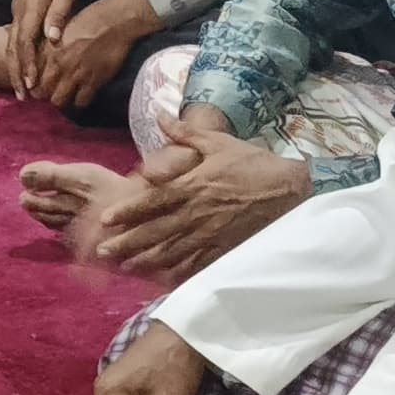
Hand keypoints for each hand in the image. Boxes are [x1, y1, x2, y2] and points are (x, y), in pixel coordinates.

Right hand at [4, 0, 92, 99]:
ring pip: (10, 43)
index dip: (27, 64)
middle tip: (22, 97)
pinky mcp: (18, 9)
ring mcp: (16, 10)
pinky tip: (22, 67)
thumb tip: (53, 38)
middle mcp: (19, 11)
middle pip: (13, 48)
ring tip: (20, 89)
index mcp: (30, 8)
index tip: (31, 85)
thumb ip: (59, 13)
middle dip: (16, 73)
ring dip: (14, 67)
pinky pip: (13, 37)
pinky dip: (15, 55)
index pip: (25, 42)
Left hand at [31, 0, 163, 112]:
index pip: (31, 74)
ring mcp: (76, 75)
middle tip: (51, 91)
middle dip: (44, 93)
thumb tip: (41, 57)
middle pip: (41, 92)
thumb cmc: (91, 18)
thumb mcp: (63, 28)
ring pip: (58, 101)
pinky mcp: (94, 82)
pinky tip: (82, 94)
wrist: (117, 21)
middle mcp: (59, 64)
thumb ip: (50, 45)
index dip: (32, 82)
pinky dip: (80, 100)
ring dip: (61, 99)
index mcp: (49, 48)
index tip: (35, 84)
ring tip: (65, 94)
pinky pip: (80, 102)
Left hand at [87, 122, 313, 282]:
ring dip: (147, 259)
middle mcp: (197, 212)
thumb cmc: (252, 164)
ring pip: (172, 250)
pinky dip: (178, 271)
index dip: (128, 211)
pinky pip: (197, 262)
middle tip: (104, 251)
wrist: (290, 190)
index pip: (153, 201)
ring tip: (126, 266)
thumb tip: (159, 116)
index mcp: (192, 186)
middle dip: (128, 241)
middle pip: (156, 230)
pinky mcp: (225, 247)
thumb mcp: (218, 143)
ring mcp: (210, 233)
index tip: (106, 220)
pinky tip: (162, 278)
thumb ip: (185, 133)